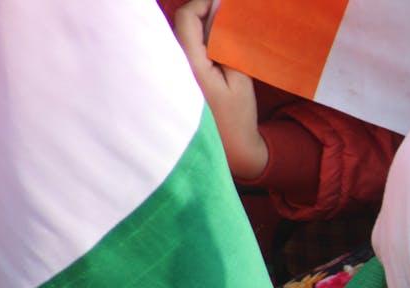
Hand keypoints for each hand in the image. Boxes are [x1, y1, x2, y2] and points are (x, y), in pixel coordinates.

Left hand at [173, 0, 268, 178]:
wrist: (229, 151)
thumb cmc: (237, 117)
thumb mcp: (239, 76)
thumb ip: (225, 41)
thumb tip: (218, 13)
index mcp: (189, 66)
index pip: (186, 18)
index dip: (203, 3)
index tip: (222, 2)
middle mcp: (172, 68)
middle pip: (179, 25)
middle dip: (201, 13)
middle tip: (225, 14)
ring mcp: (169, 76)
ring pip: (178, 37)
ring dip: (198, 28)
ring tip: (222, 30)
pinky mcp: (173, 83)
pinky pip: (179, 51)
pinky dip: (195, 43)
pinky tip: (212, 49)